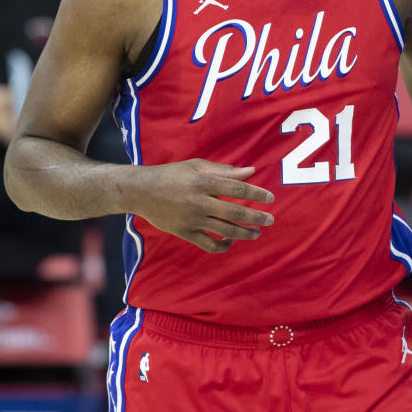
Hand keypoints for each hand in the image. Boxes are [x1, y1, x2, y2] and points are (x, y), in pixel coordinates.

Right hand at [131, 159, 273, 253]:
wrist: (141, 191)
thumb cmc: (170, 174)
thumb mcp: (195, 166)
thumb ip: (223, 170)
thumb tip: (250, 171)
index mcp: (203, 182)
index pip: (236, 189)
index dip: (256, 193)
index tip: (270, 198)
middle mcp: (199, 202)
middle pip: (235, 213)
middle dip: (256, 217)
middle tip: (270, 219)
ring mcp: (193, 220)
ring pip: (225, 231)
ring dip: (245, 233)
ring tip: (256, 233)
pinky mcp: (185, 233)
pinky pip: (209, 245)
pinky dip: (223, 246)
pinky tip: (231, 241)